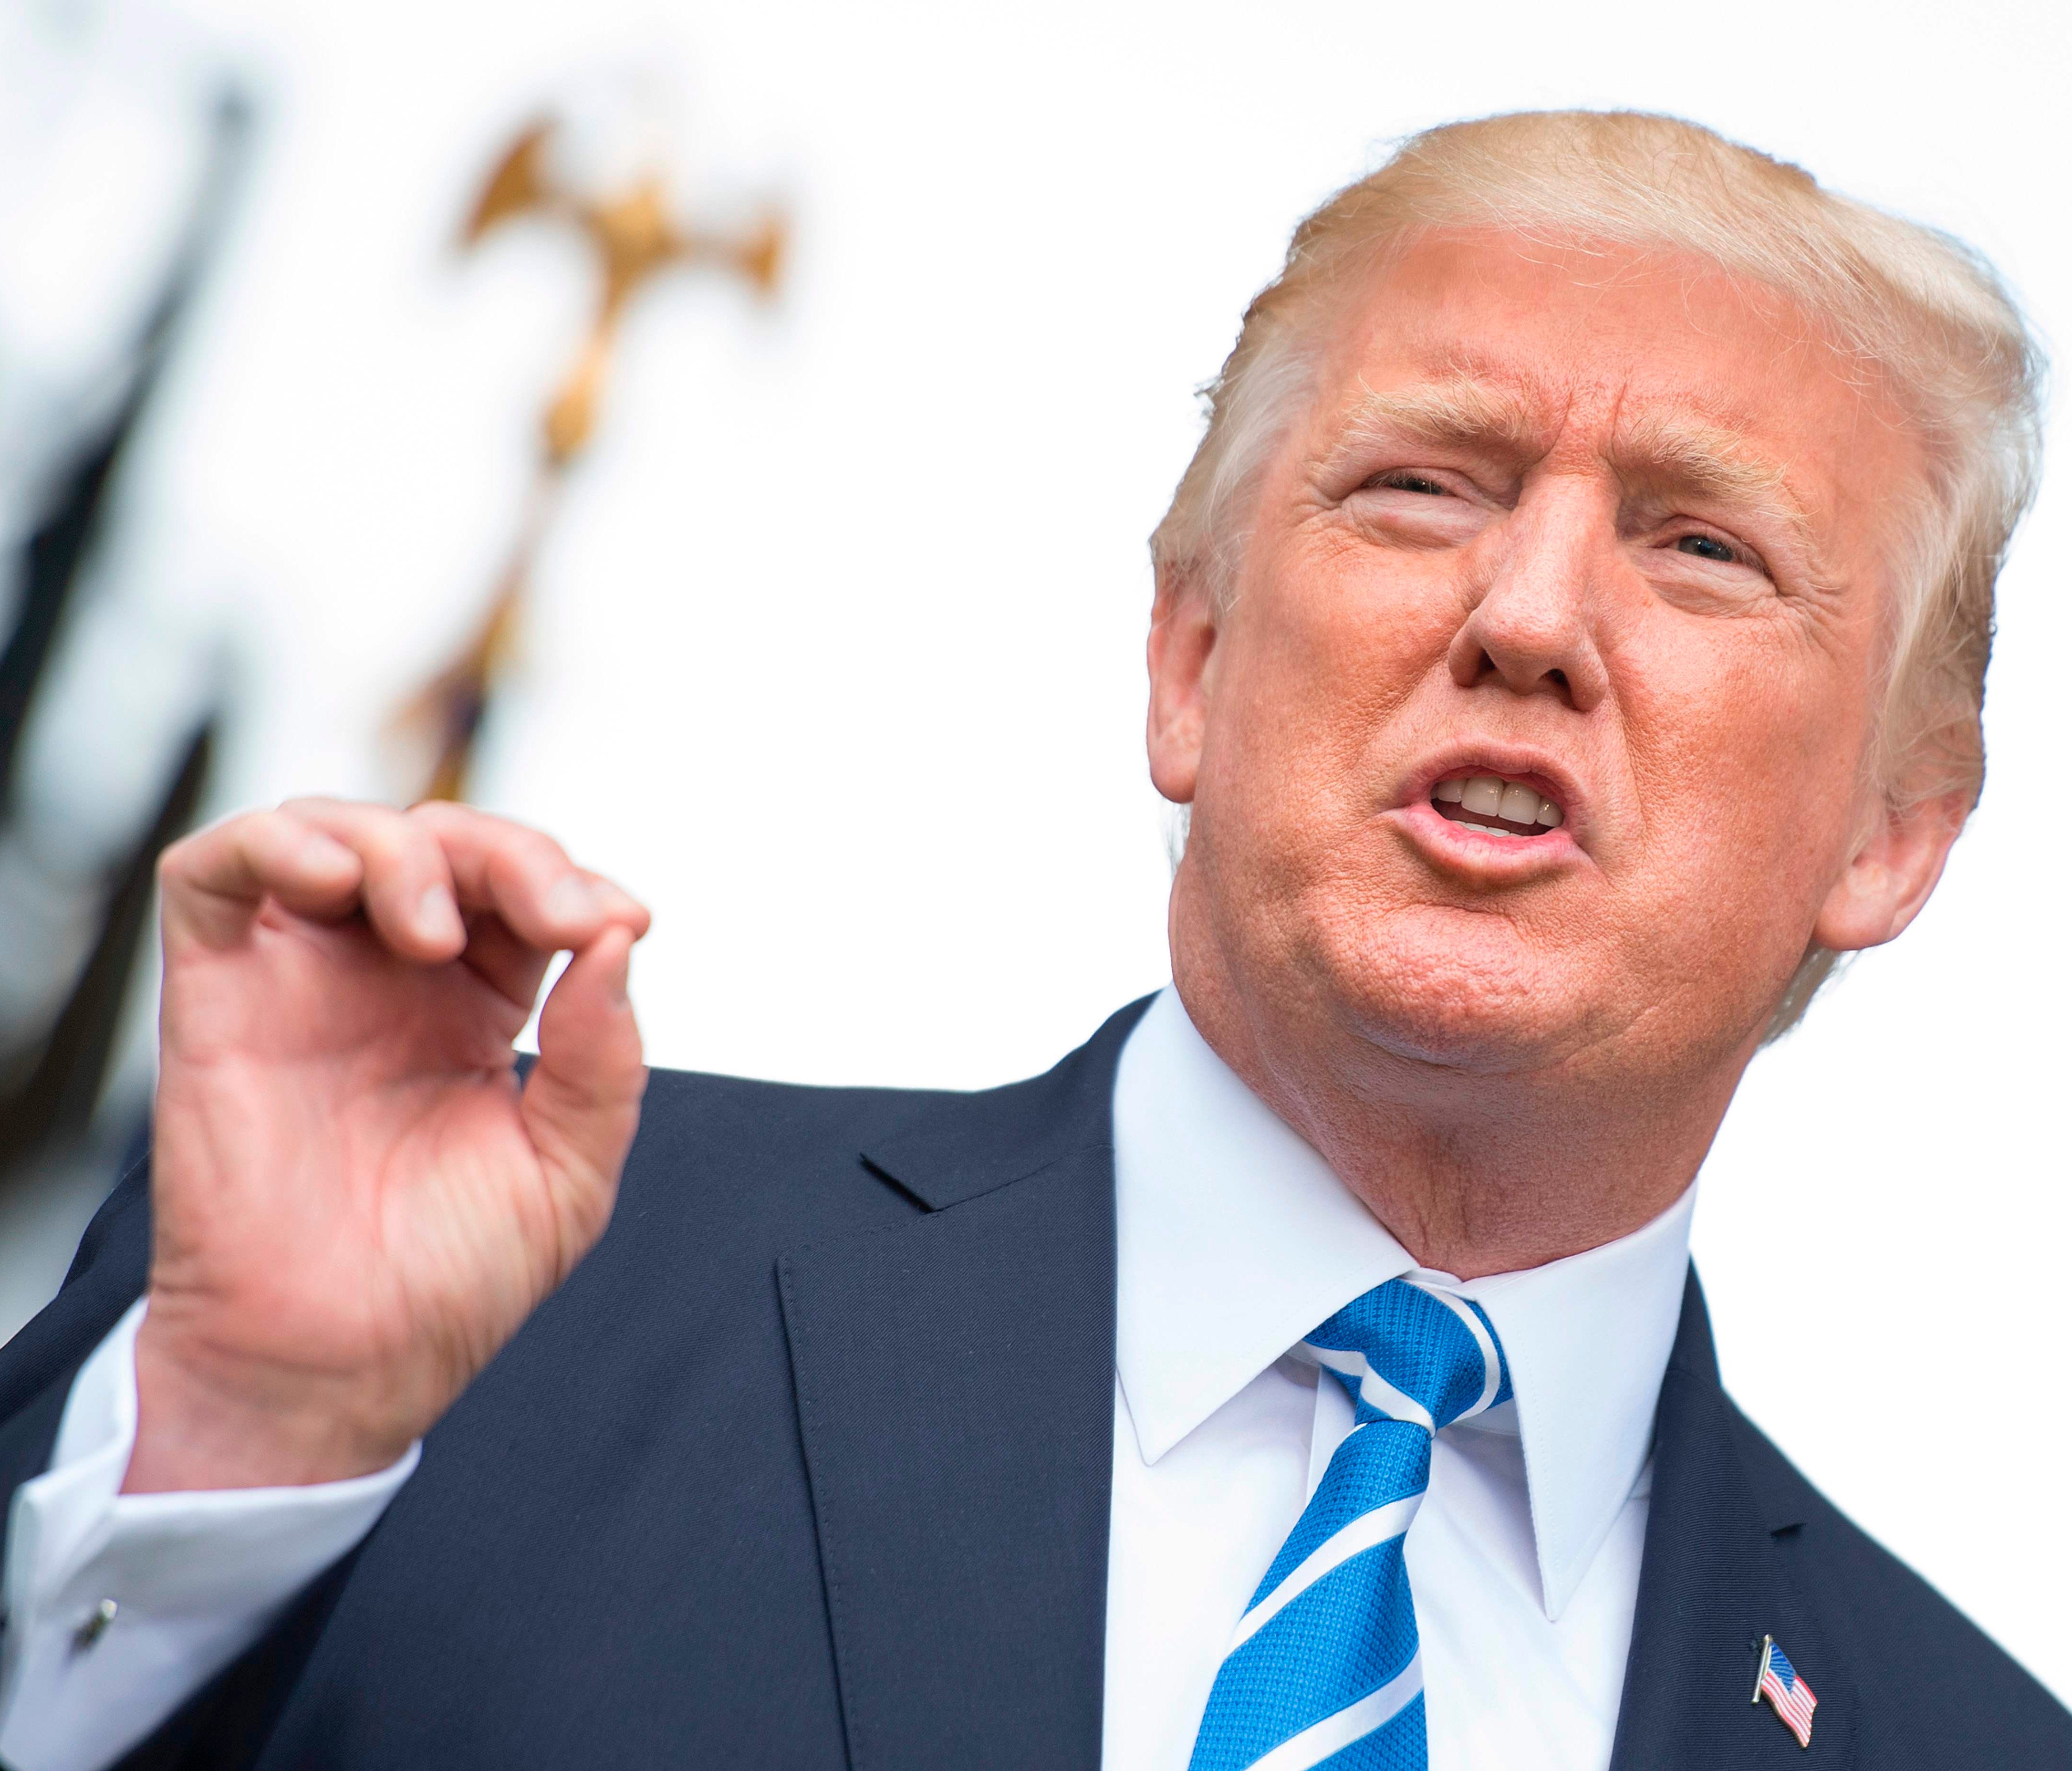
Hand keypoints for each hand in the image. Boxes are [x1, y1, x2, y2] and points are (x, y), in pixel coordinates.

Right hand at [126, 798, 650, 1492]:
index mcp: (477, 1008)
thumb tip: (618, 945)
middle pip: (446, 842)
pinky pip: (218, 871)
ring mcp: (304, 979)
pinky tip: (335, 878)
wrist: (339, 1369)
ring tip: (437, 928)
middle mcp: (390, 979)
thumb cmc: (446, 1285)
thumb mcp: (571, 1171)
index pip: (525, 892)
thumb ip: (605, 1059)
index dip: (573, 883)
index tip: (615, 923)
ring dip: (405, 846)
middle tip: (555, 914)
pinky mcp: (219, 991)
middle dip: (512, 853)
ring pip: (339, 830)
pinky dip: (276, 842)